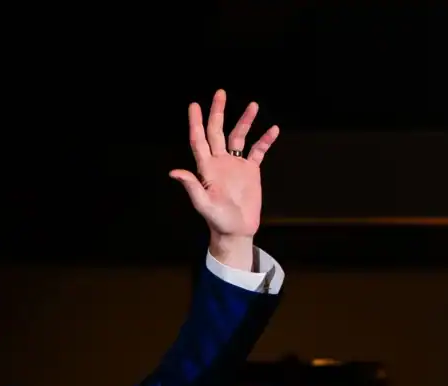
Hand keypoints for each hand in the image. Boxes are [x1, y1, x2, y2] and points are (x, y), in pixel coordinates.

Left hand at [169, 89, 279, 266]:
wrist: (236, 230)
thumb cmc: (217, 220)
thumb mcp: (203, 204)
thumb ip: (192, 186)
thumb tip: (174, 172)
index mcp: (206, 168)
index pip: (199, 140)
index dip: (196, 123)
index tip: (194, 105)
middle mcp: (219, 162)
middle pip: (217, 132)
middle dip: (218, 112)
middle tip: (220, 93)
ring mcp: (235, 165)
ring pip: (239, 137)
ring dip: (245, 121)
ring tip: (253, 105)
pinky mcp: (250, 170)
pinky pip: (258, 151)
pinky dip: (265, 140)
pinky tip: (273, 130)